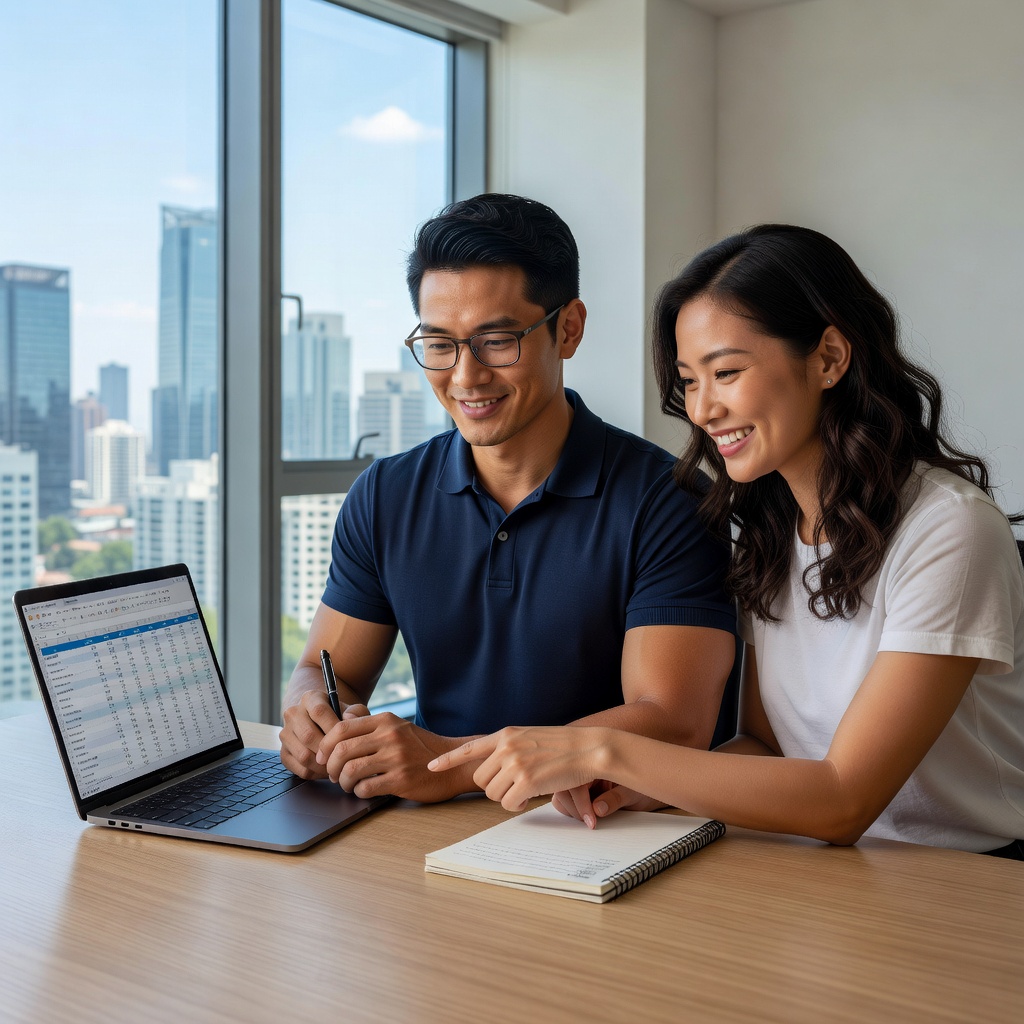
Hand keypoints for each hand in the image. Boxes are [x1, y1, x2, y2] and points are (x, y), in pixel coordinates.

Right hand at [279, 689, 369, 778]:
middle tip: (343, 758)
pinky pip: (299, 769)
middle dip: (328, 751)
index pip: (319, 712)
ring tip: (337, 765)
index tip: (347, 739)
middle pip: (308, 736)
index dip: (334, 728)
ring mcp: (285, 733)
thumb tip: (349, 719)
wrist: (321, 723)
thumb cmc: (340, 717)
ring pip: (303, 755)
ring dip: (323, 765)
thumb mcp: (351, 710)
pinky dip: (316, 773)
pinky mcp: (283, 752)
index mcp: (310, 698)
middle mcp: (293, 713)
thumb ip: (356, 712)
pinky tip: (327, 769)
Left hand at [316, 713, 475, 801]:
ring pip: (350, 770)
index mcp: (385, 721)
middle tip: (333, 775)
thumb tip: (339, 720)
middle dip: (330, 767)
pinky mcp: (401, 779)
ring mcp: (396, 758)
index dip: (325, 745)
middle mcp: (389, 736)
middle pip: (341, 750)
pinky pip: (366, 788)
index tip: (322, 757)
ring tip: (348, 784)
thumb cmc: (420, 748)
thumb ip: (370, 725)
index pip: (341, 728)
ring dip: (343, 782)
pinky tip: (364, 790)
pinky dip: (359, 792)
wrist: (452, 764)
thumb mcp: (397, 727)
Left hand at [428, 726, 611, 813]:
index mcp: (505, 735)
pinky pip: (508, 804)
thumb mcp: (530, 736)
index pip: (469, 748)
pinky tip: (530, 798)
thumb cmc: (563, 745)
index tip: (431, 767)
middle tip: (514, 786)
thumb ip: (509, 746)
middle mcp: (506, 747)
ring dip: (507, 798)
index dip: (448, 760)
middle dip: (494, 788)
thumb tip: (492, 766)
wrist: (588, 748)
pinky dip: (517, 806)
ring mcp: (515, 764)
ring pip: (493, 794)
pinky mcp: (526, 782)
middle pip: (480, 780)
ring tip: (526, 789)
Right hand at [552, 780, 665, 826]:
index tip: (590, 820)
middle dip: (572, 806)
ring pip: (562, 794)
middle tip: (589, 822)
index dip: (580, 801)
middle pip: (563, 786)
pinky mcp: (583, 794)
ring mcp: (582, 781)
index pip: (575, 779)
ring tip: (590, 820)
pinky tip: (588, 818)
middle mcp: (586, 770)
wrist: (656, 792)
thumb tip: (598, 809)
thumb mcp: (634, 793)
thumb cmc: (646, 788)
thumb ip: (616, 799)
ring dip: (571, 809)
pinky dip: (574, 812)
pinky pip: (569, 802)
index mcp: (597, 761)